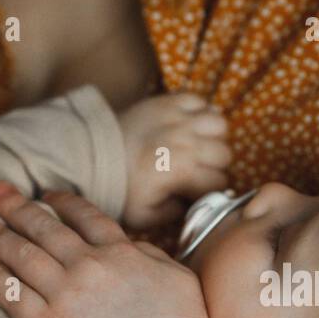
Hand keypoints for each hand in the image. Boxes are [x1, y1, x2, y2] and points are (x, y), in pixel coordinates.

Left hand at [0, 181, 228, 317]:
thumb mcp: (179, 277)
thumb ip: (152, 256)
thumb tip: (134, 246)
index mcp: (121, 251)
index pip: (83, 215)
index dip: (60, 201)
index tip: (44, 193)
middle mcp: (89, 265)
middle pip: (43, 226)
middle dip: (14, 205)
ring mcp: (66, 294)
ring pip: (19, 254)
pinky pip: (10, 294)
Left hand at [117, 92, 229, 228]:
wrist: (94, 157)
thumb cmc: (120, 189)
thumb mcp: (147, 216)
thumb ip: (176, 215)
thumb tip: (194, 204)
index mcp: (182, 171)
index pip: (219, 181)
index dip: (210, 189)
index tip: (197, 190)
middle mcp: (185, 142)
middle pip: (224, 153)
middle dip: (215, 165)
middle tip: (198, 169)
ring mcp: (178, 119)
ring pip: (219, 125)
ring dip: (213, 137)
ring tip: (198, 145)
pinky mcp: (168, 102)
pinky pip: (200, 101)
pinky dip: (200, 112)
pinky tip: (189, 125)